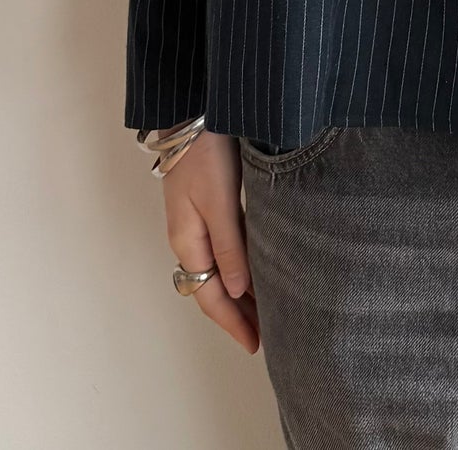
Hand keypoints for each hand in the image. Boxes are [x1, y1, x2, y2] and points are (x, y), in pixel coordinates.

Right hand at [161, 129, 258, 352]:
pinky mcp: (206, 204)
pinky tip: (257, 267)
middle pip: (212, 287)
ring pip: (218, 270)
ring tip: (267, 309)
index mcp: (188, 241)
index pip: (210, 295)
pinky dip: (240, 267)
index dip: (233, 322)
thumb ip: (229, 245)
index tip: (256, 344)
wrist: (193, 111)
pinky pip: (223, 250)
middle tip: (269, 333)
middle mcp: (188, 236)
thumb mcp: (219, 201)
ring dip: (241, 292)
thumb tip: (237, 291)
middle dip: (238, 313)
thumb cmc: (205, 152)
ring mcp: (195, 221)